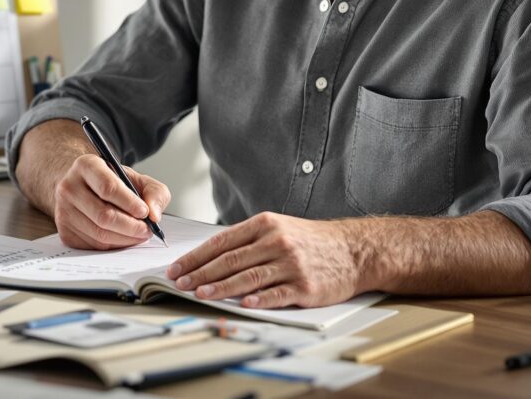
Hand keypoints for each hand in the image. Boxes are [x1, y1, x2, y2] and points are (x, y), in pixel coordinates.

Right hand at [54, 155, 170, 249]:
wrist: (83, 187)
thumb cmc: (111, 182)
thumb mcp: (135, 178)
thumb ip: (154, 191)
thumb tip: (154, 214)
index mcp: (86, 165)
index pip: (107, 187)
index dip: (129, 203)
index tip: (145, 212)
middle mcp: (69, 187)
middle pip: (103, 215)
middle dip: (131, 226)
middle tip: (147, 230)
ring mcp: (63, 211)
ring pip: (99, 233)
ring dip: (125, 239)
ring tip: (140, 234)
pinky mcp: (64, 232)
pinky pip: (93, 245)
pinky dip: (114, 245)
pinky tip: (123, 238)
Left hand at [166, 212, 374, 307]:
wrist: (353, 250)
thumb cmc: (311, 241)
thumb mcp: (279, 228)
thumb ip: (248, 240)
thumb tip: (211, 257)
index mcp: (265, 224)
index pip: (222, 241)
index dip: (196, 256)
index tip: (178, 268)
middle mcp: (276, 241)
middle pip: (230, 260)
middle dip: (201, 273)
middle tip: (181, 284)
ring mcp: (291, 263)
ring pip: (248, 277)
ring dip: (221, 287)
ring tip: (201, 294)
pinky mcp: (305, 286)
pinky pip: (276, 294)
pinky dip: (258, 300)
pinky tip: (243, 305)